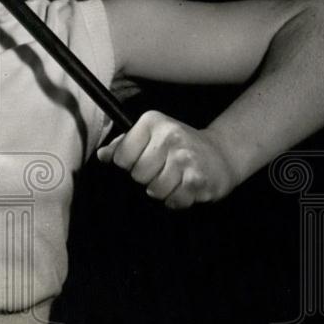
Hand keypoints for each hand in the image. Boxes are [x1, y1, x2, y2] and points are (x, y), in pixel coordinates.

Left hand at [95, 110, 239, 208]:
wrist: (221, 153)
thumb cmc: (178, 145)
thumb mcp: (151, 136)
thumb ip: (123, 144)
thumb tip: (102, 156)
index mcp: (152, 122)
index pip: (122, 156)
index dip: (128, 164)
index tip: (141, 160)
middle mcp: (170, 136)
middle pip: (137, 175)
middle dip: (146, 179)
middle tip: (161, 171)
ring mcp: (185, 157)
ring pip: (154, 190)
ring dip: (162, 191)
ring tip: (173, 180)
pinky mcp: (198, 178)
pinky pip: (174, 201)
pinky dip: (177, 200)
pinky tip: (184, 188)